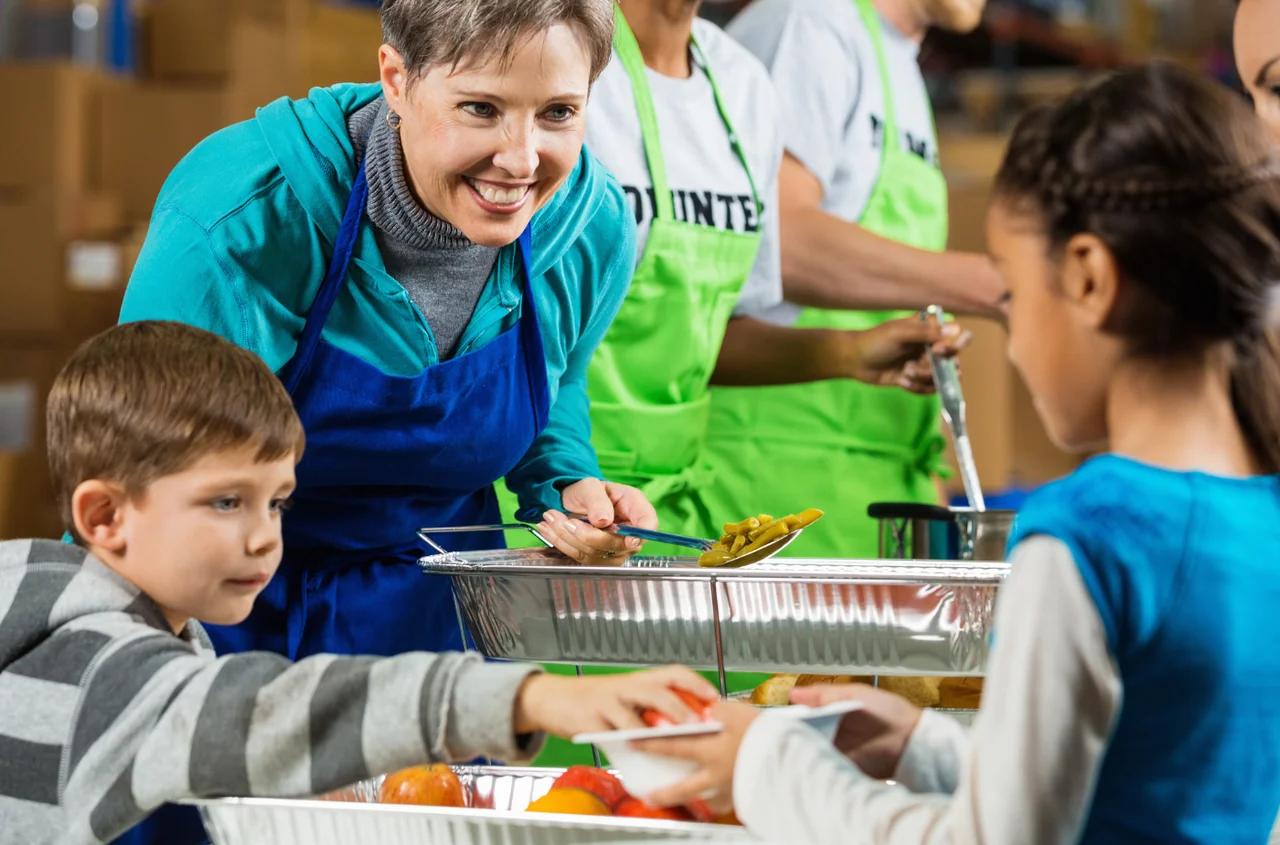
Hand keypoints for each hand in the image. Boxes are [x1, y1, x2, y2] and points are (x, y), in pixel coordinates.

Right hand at [513, 666, 718, 736]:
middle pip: (657, 690)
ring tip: (672, 738)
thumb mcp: (621, 698)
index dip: (694, 683)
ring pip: (634, 712)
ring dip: (655, 728)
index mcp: (636, 680)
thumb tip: (680, 732)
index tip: (713, 696)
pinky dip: (626, 741)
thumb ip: (644, 710)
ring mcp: (606, 702)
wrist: (551, 698)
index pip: (672, 673)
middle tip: (699, 722)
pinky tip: (637, 751)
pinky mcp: (590, 719)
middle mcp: (623, 687)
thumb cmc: (592, 701)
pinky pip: (612, 732)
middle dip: (680, 706)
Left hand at [538, 478, 657, 564]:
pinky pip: (580, 557)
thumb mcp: (591, 487)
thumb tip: (603, 520)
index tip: (629, 539)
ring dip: (568, 538)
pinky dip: (561, 543)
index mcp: (636, 509)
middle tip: (565, 520)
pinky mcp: (598, 558)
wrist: (574, 501)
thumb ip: (597, 501)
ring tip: (550, 517)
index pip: (648, 525)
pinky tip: (547, 529)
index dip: (640, 535)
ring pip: (595, 554)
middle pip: (618, 546)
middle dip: (588, 535)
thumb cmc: (588, 491)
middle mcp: (630, 533)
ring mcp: (615, 550)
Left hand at [630, 700, 760, 814]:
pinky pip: (730, 801)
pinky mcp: (748, 796)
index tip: (632, 743)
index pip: (673, 746)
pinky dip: (723, 799)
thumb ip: (716, 710)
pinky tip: (722, 796)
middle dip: (665, 794)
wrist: (794, 758)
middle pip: (685, 788)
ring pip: (708, 798)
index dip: (650, 744)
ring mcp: (734, 789)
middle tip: (650, 798)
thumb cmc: (768, 734)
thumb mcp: (738, 712)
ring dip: (695, 798)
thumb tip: (704, 708)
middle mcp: (719, 775)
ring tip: (685, 798)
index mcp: (712, 751)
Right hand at [789, 683, 921, 778]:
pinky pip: (823, 768)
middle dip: (791, 736)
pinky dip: (813, 766)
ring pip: (810, 752)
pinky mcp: (843, 769)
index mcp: (831, 713)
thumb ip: (823, 694)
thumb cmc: (888, 712)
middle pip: (803, 736)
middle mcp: (831, 734)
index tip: (776, 720)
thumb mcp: (854, 694)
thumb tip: (793, 693)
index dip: (790, 718)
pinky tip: (804, 761)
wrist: (910, 739)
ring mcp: (836, 753)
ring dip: (800, 750)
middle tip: (779, 735)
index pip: (803, 716)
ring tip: (786, 748)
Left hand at [845, 317, 969, 393]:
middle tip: (912, 367)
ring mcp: (925, 364)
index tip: (937, 352)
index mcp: (930, 330)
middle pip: (952, 362)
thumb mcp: (900, 334)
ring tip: (905, 374)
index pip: (959, 337)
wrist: (854, 361)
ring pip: (940, 378)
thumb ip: (927, 333)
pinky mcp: (916, 379)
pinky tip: (900, 380)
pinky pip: (927, 389)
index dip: (954, 347)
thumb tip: (956, 330)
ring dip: (923, 379)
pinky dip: (915, 387)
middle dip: (933, 369)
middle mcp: (931, 346)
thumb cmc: (875, 341)